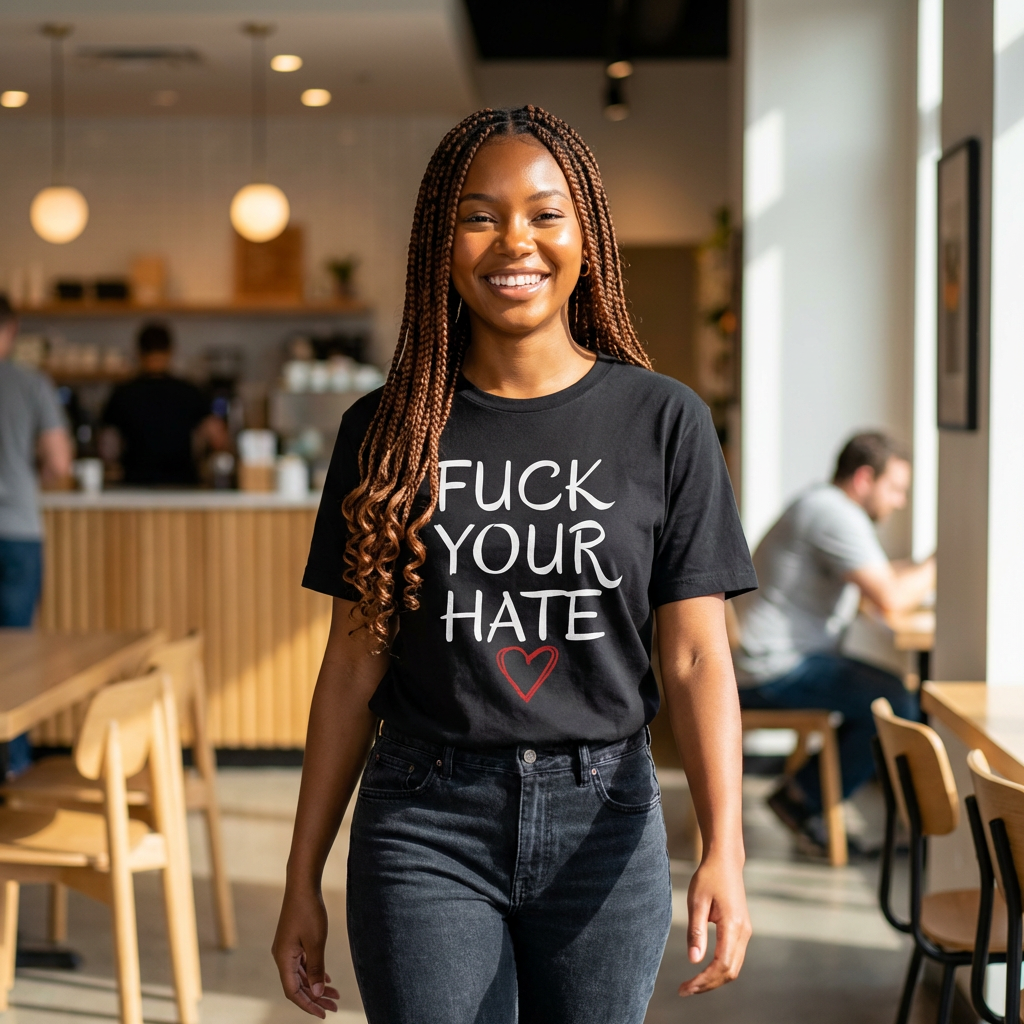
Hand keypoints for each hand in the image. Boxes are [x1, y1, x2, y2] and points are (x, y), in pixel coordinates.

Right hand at [272, 885, 340, 1016]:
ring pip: (301, 975)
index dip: (308, 1005)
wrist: (302, 885)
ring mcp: (287, 948)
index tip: (324, 1013)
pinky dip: (313, 973)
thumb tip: (315, 994)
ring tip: (335, 995)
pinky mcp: (293, 941)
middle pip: (297, 985)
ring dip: (316, 986)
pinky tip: (326, 980)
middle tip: (334, 1006)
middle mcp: (282, 956)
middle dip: (315, 998)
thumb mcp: (315, 942)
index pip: (293, 992)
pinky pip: (302, 964)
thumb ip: (315, 969)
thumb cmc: (308, 911)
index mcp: (283, 959)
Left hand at [678, 852, 750, 996]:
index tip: (685, 988)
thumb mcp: (697, 901)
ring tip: (691, 984)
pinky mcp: (742, 930)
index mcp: (733, 925)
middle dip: (708, 985)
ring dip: (714, 980)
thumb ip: (696, 931)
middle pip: (730, 972)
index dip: (704, 980)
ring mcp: (745, 932)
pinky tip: (703, 971)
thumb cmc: (709, 877)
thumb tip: (694, 961)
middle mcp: (744, 932)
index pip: (721, 964)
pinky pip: (733, 958)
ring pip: (733, 967)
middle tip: (684, 990)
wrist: (725, 861)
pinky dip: (719, 970)